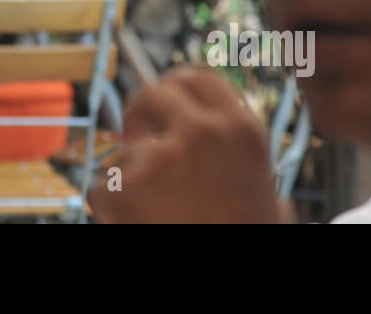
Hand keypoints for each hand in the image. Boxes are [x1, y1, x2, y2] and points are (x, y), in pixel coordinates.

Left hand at [88, 65, 284, 222]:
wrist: (231, 294)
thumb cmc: (247, 239)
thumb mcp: (268, 198)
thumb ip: (241, 162)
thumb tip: (219, 149)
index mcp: (242, 131)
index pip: (198, 78)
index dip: (175, 88)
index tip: (164, 100)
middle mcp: (201, 132)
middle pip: (153, 95)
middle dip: (141, 116)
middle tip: (138, 138)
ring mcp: (159, 157)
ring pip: (124, 152)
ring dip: (129, 179)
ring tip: (156, 218)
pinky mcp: (123, 187)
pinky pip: (103, 188)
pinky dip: (111, 210)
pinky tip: (138, 228)